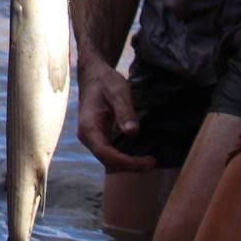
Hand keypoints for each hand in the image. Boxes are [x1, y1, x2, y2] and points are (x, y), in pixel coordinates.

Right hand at [76, 55, 154, 172]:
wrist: (93, 74)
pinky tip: (139, 155)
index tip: (148, 162)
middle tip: (153, 162)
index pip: (105, 153)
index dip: (126, 162)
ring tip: (149, 161)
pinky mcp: (98, 136)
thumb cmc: (105, 81)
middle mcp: (87, 136)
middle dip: (130, 165)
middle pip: (107, 161)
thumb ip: (125, 111)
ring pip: (108, 160)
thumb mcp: (118, 91)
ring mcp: (92, 137)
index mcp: (88, 126)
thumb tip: (132, 132)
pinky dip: (125, 158)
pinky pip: (110, 153)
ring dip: (128, 164)